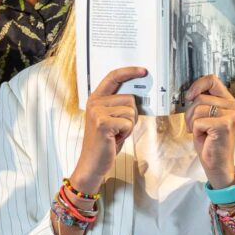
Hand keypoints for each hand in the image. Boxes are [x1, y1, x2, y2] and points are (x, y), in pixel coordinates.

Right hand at [70, 66, 145, 193]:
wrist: (92, 163)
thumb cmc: (104, 143)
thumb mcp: (110, 119)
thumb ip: (118, 105)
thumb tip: (138, 96)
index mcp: (96, 99)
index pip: (113, 77)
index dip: (129, 72)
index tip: (143, 71)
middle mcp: (94, 103)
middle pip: (129, 98)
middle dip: (131, 115)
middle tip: (119, 128)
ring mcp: (97, 112)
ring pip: (131, 111)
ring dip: (129, 125)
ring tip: (116, 133)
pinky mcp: (103, 123)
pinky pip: (129, 123)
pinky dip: (127, 133)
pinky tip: (115, 138)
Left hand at [184, 75, 234, 187]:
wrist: (218, 164)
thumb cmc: (209, 141)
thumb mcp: (206, 117)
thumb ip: (203, 102)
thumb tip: (189, 92)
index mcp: (229, 101)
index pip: (212, 80)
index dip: (197, 85)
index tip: (189, 96)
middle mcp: (233, 106)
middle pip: (199, 97)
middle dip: (190, 113)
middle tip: (196, 126)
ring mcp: (231, 115)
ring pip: (197, 108)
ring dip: (192, 123)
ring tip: (201, 132)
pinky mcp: (224, 125)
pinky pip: (198, 121)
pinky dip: (196, 131)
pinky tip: (205, 138)